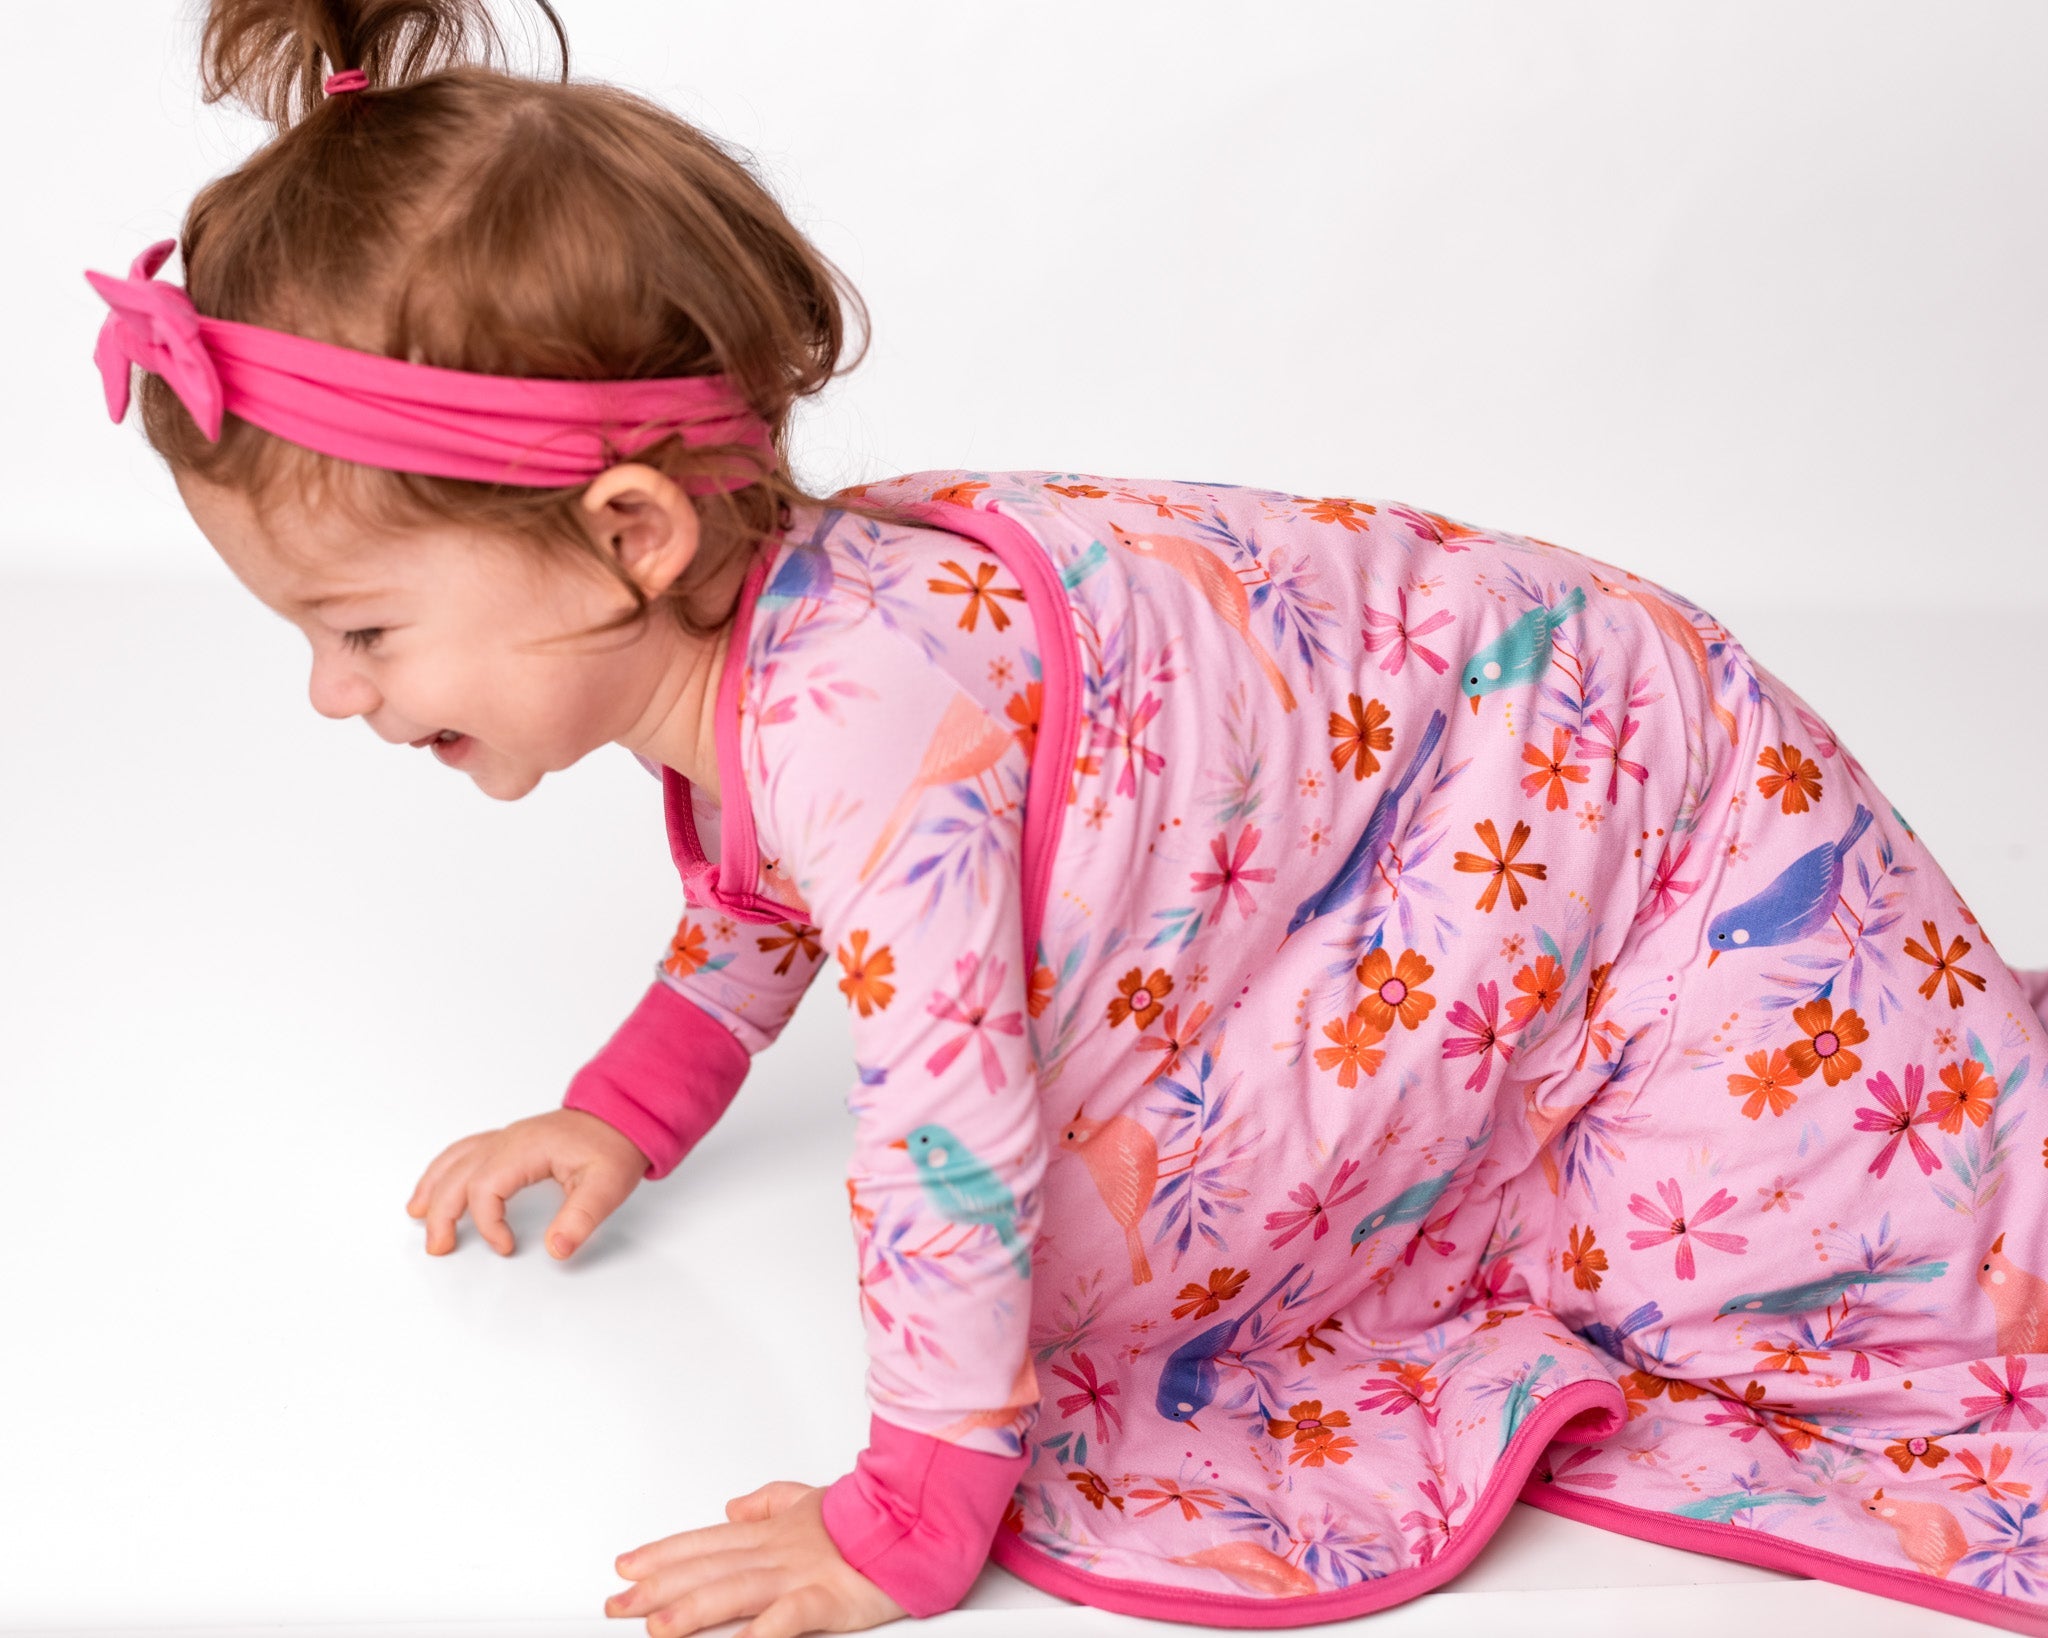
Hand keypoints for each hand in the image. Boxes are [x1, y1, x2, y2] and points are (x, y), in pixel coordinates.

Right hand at [405, 1108, 648, 1258]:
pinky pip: (464, 1153)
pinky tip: (434, 1187)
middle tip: (439, 1247)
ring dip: (433, 1189)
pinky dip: (444, 1171)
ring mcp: (506, 1139)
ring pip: (455, 1160)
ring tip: (417, 1217)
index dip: (488, 1223)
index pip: (486, 1186)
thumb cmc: (613, 1146)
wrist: (623, 1116)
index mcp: (527, 1148)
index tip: (507, 1247)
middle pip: (459, 1175)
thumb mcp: (607, 1186)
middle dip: (442, 1212)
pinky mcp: (509, 1143)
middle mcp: (509, 1139)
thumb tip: (557, 1250)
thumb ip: (581, 1218)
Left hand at [606, 1480, 908, 1637]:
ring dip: (694, 1609)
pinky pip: (792, 1615)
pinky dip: (766, 1629)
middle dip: (658, 1587)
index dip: (662, 1555)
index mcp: (772, 1531)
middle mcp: (778, 1551)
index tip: (625, 1567)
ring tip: (659, 1627)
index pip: (705, 1542)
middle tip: (618, 1604)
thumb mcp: (811, 1499)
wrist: (917, 1518)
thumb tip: (732, 1506)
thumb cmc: (868, 1516)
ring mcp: (802, 1574)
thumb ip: (769, 1502)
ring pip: (737, 1590)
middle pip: (708, 1568)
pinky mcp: (830, 1597)